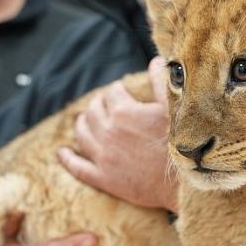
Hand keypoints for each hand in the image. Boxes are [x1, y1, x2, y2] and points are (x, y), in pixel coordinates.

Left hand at [58, 57, 177, 212]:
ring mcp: (103, 157)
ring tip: (85, 120)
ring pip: (82, 133)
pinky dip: (67, 158)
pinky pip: (78, 167)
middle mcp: (108, 132)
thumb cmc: (182, 144)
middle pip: (93, 110)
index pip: (112, 93)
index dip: (118, 90)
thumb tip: (156, 61)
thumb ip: (161, 82)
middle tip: (106, 105)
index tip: (123, 92)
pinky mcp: (103, 179)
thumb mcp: (174, 108)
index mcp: (124, 112)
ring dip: (82, 123)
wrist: (183, 184)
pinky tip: (62, 153)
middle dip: (99, 104)